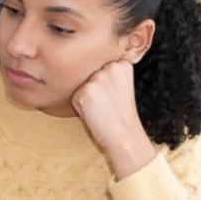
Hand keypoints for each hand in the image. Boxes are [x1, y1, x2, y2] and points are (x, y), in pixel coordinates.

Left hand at [71, 59, 161, 177]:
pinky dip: (80, 108)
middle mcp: (111, 67)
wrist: (125, 135)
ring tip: (103, 109)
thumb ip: (108, 74)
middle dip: (94, 90)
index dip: (105, 85)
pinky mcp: (86, 91)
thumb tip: (80, 67)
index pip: (100, 67)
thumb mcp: (121, 86)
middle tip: (109, 104)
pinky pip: (75, 98)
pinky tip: (96, 114)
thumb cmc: (121, 114)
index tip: (115, 97)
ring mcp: (97, 78)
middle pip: (90, 75)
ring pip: (81, 86)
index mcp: (122, 64)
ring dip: (86, 98)